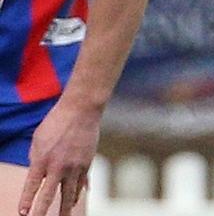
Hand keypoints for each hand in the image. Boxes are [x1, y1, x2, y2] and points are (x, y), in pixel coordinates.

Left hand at [19, 101, 100, 215]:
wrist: (81, 110)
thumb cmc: (56, 122)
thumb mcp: (38, 140)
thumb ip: (36, 158)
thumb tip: (40, 174)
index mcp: (41, 160)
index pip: (31, 187)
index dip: (26, 202)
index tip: (23, 214)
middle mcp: (58, 166)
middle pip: (50, 195)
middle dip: (43, 211)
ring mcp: (74, 166)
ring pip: (69, 193)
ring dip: (66, 208)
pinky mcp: (87, 163)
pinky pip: (82, 182)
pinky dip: (79, 191)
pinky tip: (78, 198)